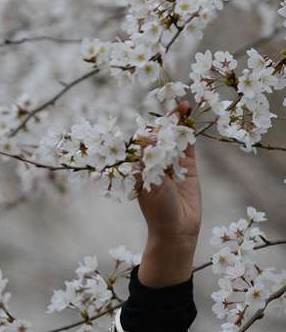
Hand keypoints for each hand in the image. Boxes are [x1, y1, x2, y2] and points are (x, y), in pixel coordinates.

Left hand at [133, 98, 200, 249]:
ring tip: (183, 104)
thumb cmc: (157, 209)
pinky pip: (189, 145)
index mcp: (141, 164)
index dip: (148, 128)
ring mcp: (173, 162)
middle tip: (172, 102)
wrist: (177, 229)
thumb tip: (143, 133)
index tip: (152, 120)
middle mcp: (156, 160)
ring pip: (175, 137)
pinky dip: (190, 131)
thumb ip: (149, 159)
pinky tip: (191, 117)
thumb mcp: (150, 183)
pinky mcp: (189, 166)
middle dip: (165, 119)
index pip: (143, 141)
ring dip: (178, 121)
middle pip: (160, 135)